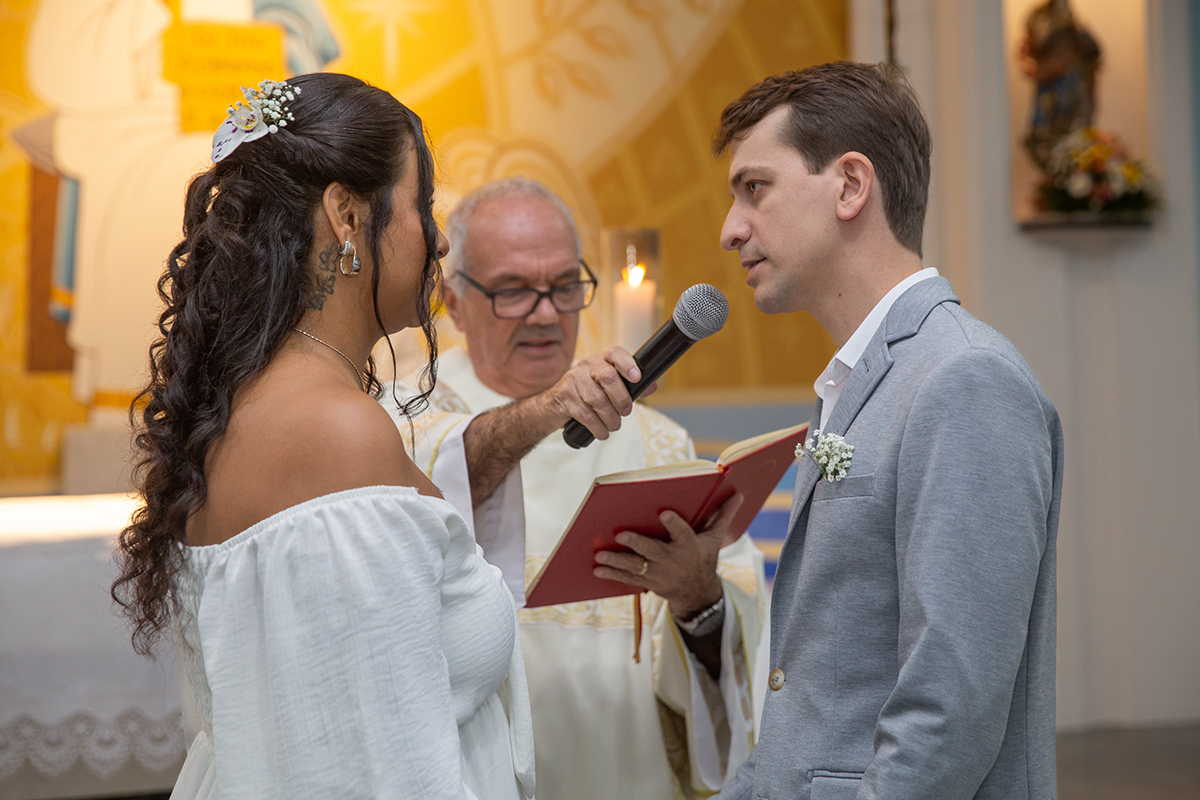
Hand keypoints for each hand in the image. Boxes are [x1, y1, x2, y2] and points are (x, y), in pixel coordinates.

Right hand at [540, 347, 651, 440]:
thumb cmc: (586, 394)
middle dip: (621, 399)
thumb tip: (652, 386)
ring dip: (610, 418)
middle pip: (608, 377)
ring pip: (597, 399)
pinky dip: (597, 427)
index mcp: (601, 360)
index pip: (616, 354)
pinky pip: (585, 414)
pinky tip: (602, 432)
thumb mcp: (607, 387)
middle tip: (626, 412)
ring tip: (614, 426)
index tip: (637, 378)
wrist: (554, 404)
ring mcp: (573, 379)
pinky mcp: (564, 396)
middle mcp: (586, 365)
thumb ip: (629, 386)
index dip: (628, 364)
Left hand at [593, 493, 743, 618]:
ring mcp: (660, 574)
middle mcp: (674, 561)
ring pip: (636, 568)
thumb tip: (739, 494)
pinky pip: (628, 579)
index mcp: (690, 547)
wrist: (698, 594)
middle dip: (637, 543)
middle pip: (653, 552)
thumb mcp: (715, 539)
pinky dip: (612, 575)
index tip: (664, 513)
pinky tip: (596, 569)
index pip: (683, 534)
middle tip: (620, 533)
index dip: (674, 524)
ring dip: (616, 562)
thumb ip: (723, 516)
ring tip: (599, 556)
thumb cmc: (704, 557)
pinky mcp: (649, 583)